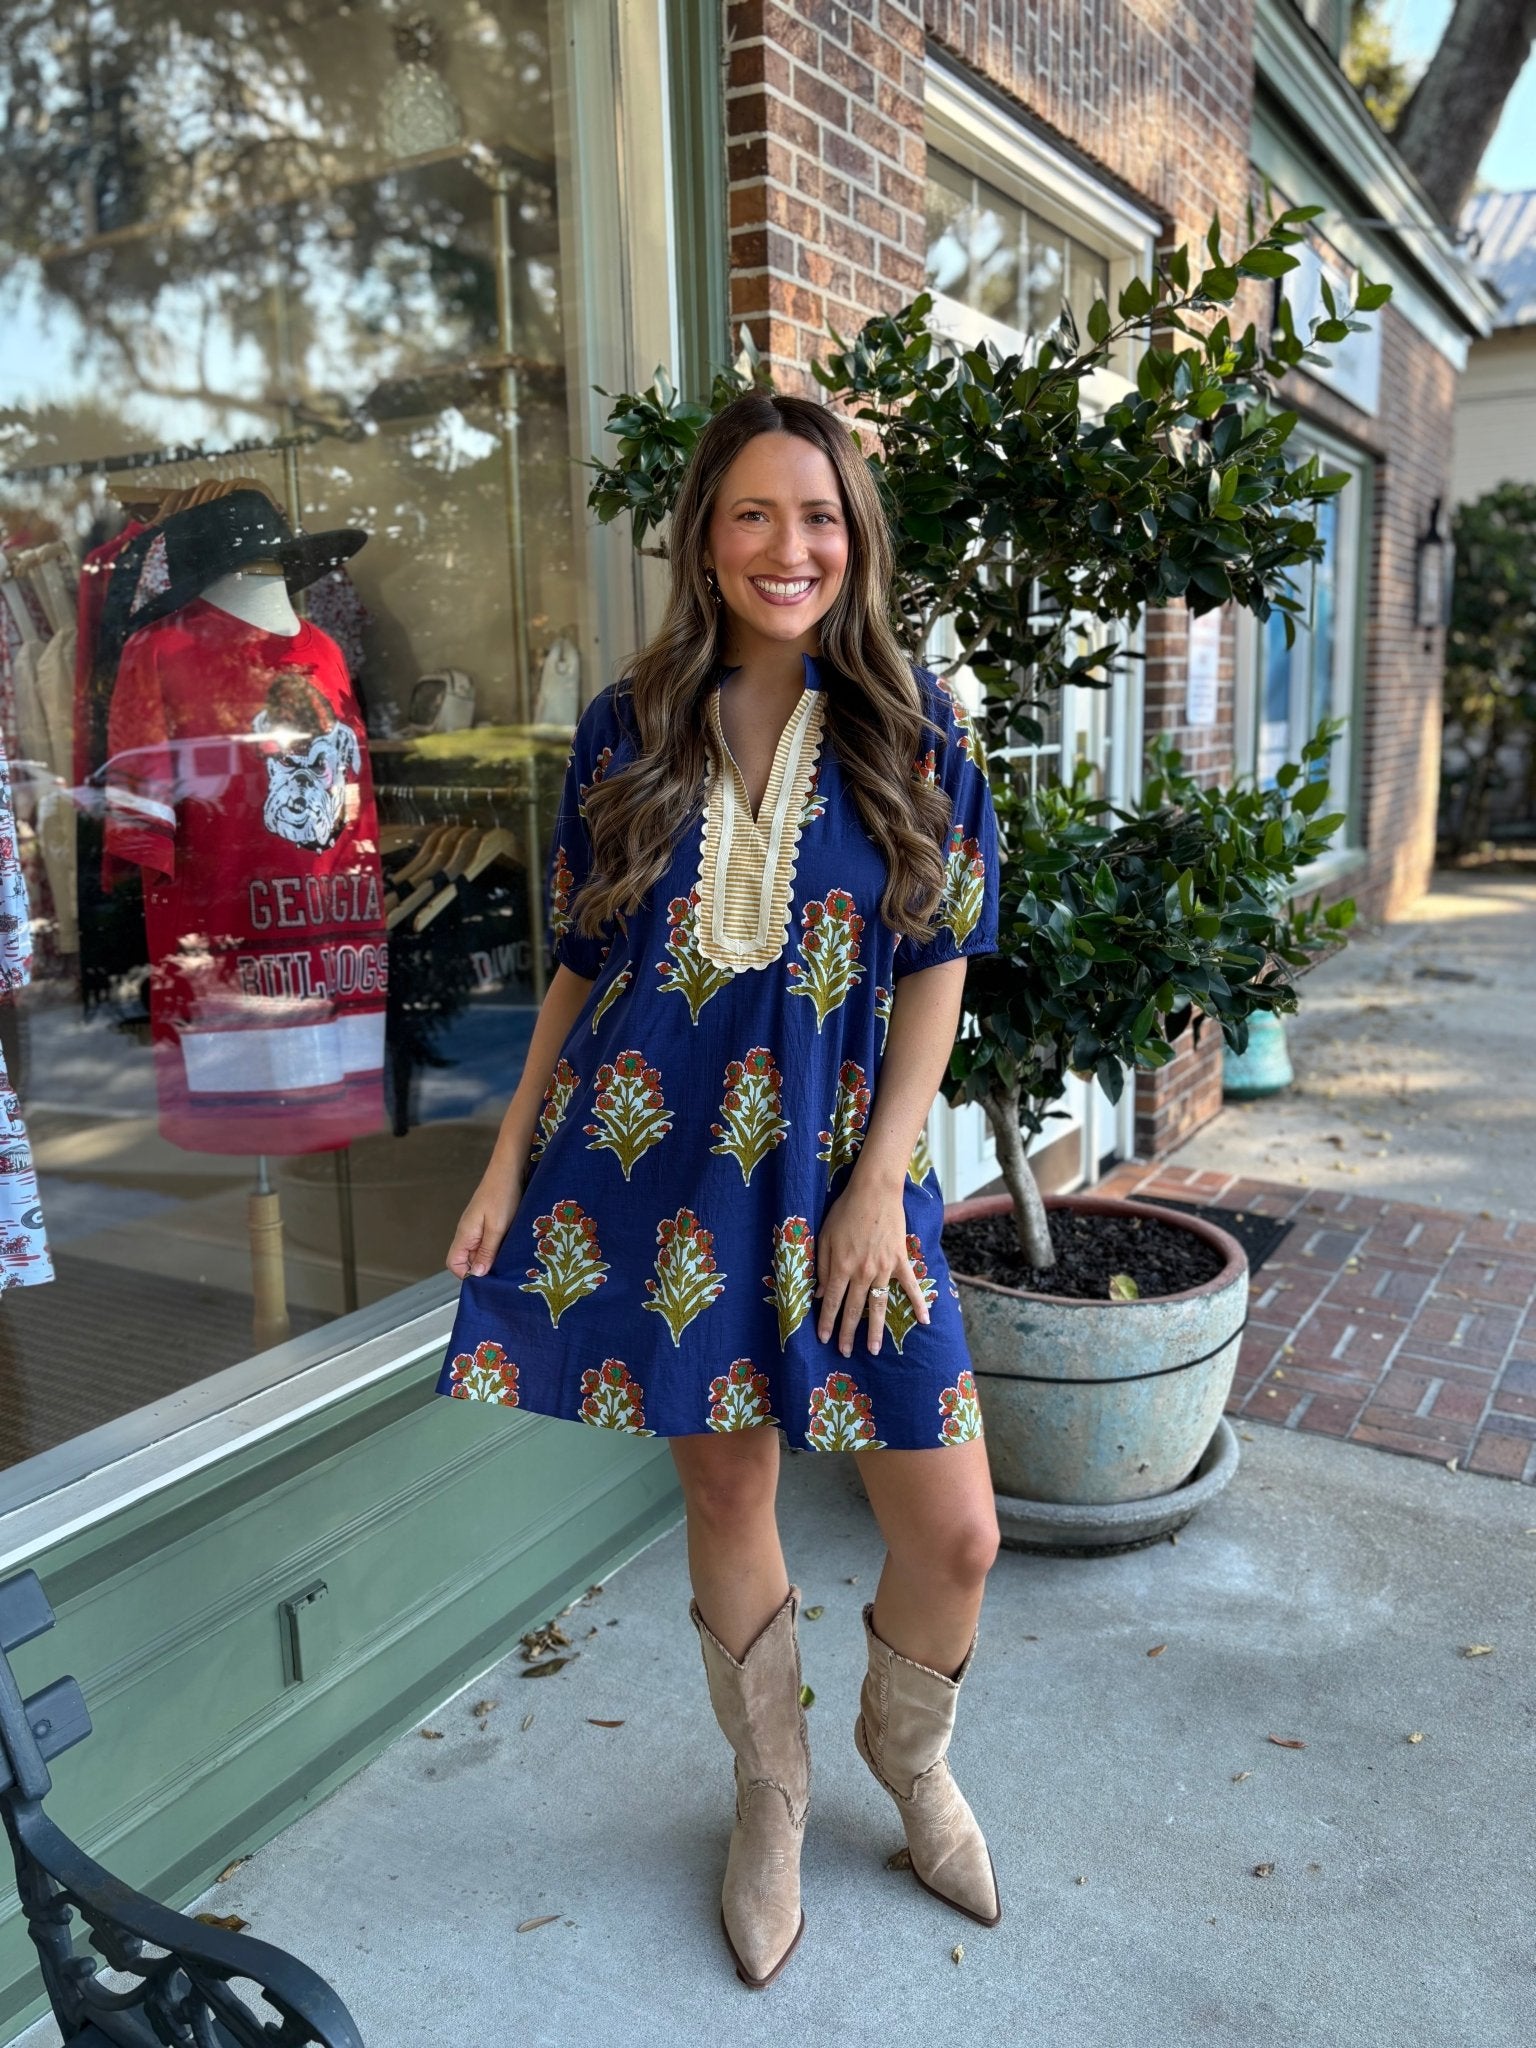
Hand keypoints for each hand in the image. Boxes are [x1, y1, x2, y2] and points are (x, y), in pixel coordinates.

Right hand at [444, 1160, 525, 1280]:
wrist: (509, 1170)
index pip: (454, 1263)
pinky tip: (510, 1246)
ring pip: (479, 1251)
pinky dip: (497, 1247)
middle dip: (483, 1267)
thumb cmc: (502, 1195)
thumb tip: (476, 1274)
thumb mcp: (497, 1228)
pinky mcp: (487, 1222)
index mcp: (465, 1234)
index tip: (486, 1278)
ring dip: (493, 1257)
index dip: (467, 1274)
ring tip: (509, 1257)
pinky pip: (488, 1242)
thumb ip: (487, 1251)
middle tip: (503, 1270)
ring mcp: (477, 1227)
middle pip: (468, 1259)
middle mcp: (467, 1232)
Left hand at [813, 1171, 929, 1357]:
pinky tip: (924, 1321)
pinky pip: (910, 1287)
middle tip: (844, 1352)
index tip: (823, 1338)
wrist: (874, 1192)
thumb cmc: (845, 1211)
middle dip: (847, 1333)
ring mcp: (883, 1268)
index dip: (827, 1322)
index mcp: (840, 1266)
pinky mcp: (900, 1261)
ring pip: (878, 1305)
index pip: (831, 1301)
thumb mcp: (825, 1237)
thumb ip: (822, 1266)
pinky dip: (919, 1303)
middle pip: (853, 1309)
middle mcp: (861, 1272)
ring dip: (875, 1329)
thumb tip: (819, 1293)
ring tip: (874, 1349)